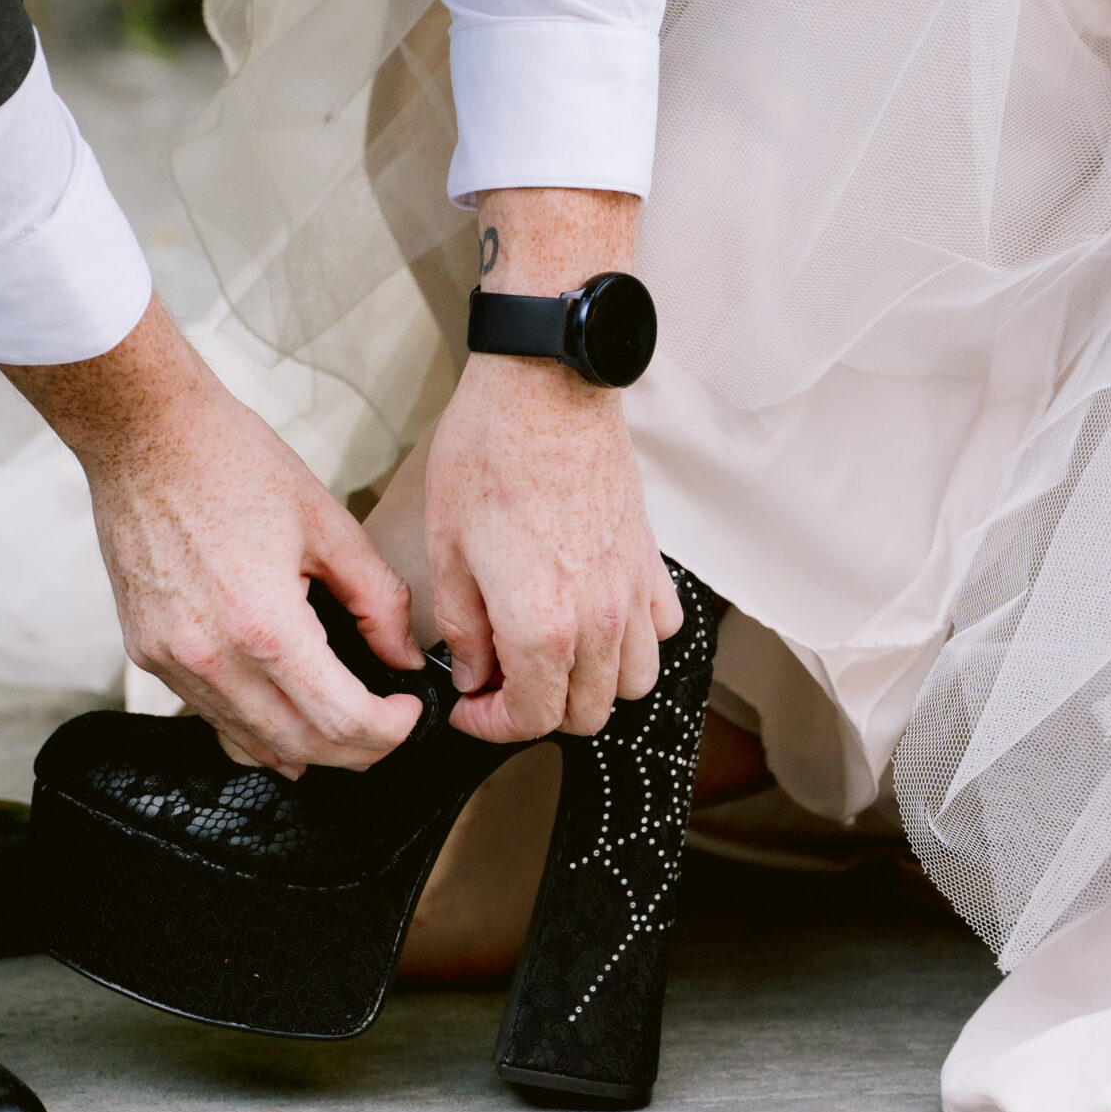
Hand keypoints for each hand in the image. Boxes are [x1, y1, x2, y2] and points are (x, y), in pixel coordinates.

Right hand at [2, 297, 421, 775]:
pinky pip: (211, 716)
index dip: (390, 730)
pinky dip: (256, 727)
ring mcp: (172, 662)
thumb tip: (403, 656)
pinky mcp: (147, 655)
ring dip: (308, 747)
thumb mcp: (328, 523)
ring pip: (252, 744)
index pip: (341, 721)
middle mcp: (212, 658)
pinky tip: (284, 708)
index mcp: (265, 624)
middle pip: (301, 747)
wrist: (144, 434)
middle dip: (358, 750)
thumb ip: (377, 599)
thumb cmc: (232, 463)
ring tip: (345, 721)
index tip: (409, 711)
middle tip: (388, 723)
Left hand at [426, 353, 679, 742]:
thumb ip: (463, 629)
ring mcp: (631, 590)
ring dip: (593, 684)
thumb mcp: (448, 550)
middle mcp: (597, 619)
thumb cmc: (488, 454)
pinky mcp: (649, 558)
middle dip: (539, 711)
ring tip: (552, 656)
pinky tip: (598, 616)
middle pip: (586, 713)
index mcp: (539, 624)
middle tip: (501, 682)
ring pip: (635, 682)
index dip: (492, 725)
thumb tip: (474, 673)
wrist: (544, 386)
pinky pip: (662, 628)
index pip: (531, 718)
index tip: (471, 706)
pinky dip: (636, 639)